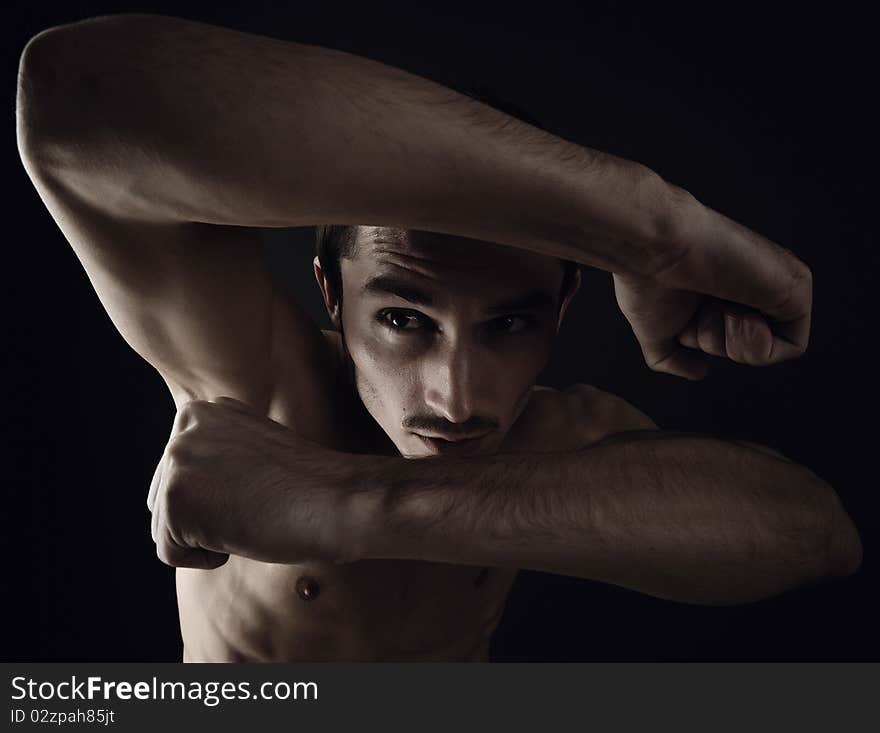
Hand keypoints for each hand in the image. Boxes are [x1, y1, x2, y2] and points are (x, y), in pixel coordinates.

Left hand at [146, 396, 358, 567]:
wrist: (334, 500)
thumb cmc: (307, 487)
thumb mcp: (253, 454)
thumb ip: (217, 457)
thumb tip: (195, 485)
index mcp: (205, 412)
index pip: (181, 474)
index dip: (219, 497)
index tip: (258, 490)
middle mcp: (184, 428)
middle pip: (166, 499)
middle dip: (206, 517)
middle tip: (256, 505)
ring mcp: (176, 460)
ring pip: (165, 527)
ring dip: (207, 536)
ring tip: (250, 514)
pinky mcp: (174, 499)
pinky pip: (170, 552)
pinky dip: (205, 559)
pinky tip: (242, 532)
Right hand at [610, 185, 811, 379]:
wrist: (653, 249)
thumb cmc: (647, 280)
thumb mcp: (656, 330)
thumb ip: (673, 357)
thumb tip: (699, 371)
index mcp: (726, 289)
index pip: (732, 339)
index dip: (709, 342)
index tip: (690, 316)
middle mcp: (755, 285)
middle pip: (750, 347)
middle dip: (718, 342)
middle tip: (702, 308)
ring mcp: (777, 285)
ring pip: (770, 349)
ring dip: (733, 342)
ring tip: (716, 303)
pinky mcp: (797, 287)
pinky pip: (793, 346)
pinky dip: (757, 343)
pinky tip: (736, 310)